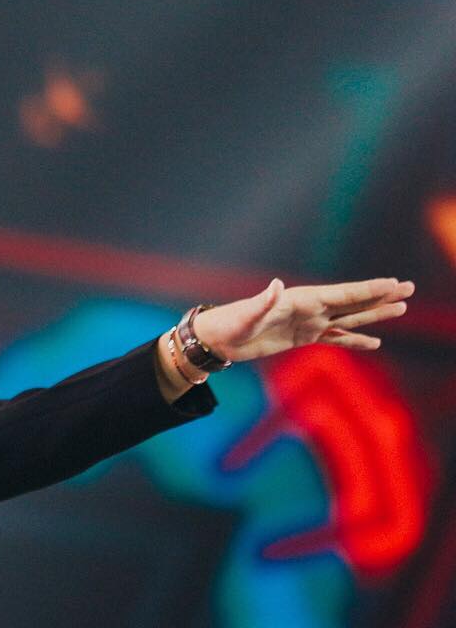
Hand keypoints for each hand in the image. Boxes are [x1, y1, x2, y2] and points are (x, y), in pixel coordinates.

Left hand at [193, 278, 412, 362]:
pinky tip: (374, 343)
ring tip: (402, 309)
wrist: (217, 339)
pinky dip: (354, 340)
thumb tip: (276, 285)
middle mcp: (310, 308)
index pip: (342, 294)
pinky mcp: (303, 338)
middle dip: (381, 296)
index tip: (393, 284)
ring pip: (349, 319)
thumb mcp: (247, 313)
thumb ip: (264, 300)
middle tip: (409, 289)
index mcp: (301, 299)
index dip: (369, 290)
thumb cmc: (231, 323)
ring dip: (374, 315)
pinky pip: (335, 338)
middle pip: (353, 302)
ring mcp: (308, 323)